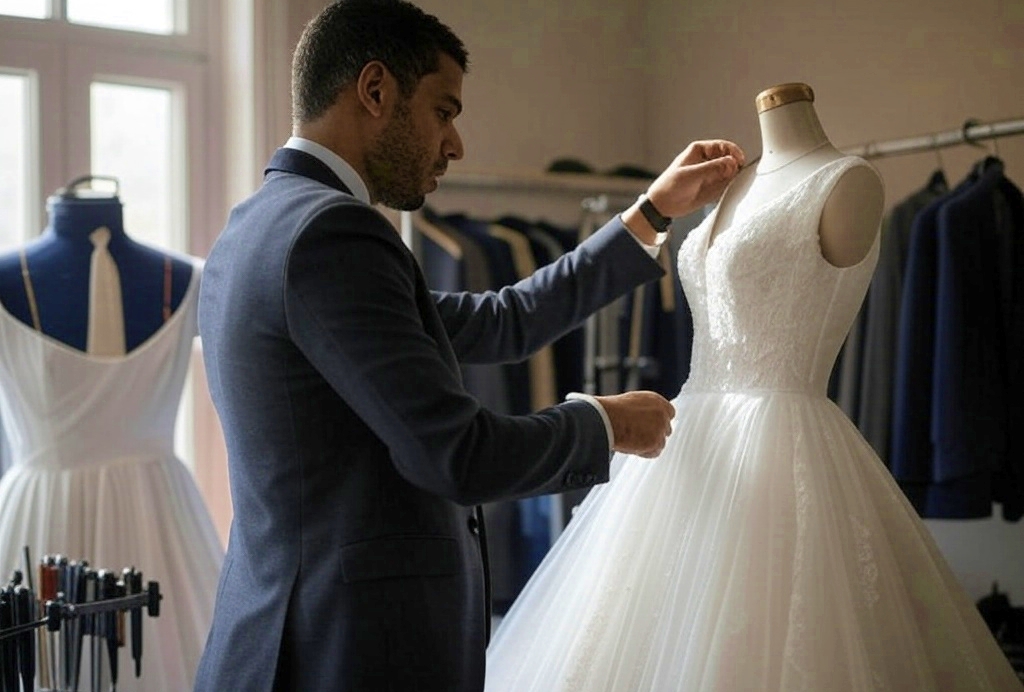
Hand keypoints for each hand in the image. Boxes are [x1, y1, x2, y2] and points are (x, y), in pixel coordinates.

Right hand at [594, 391, 674, 457]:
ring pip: (661, 442)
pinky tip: (632, 446)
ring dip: (649, 444)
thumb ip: (645, 410)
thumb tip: (648, 419)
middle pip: (666, 429)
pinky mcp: (655, 442)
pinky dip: (645, 452)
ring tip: (631, 440)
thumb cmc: (612, 411)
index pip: (669, 413)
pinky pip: (654, 452)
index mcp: (656, 400)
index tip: (652, 427)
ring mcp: (660, 428)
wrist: (605, 419)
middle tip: (639, 435)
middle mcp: (662, 413)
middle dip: (655, 434)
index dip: (659, 421)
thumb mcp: (632, 403)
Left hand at [624, 141, 743, 239]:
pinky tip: (722, 192)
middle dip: (734, 167)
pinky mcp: (713, 186)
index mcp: (700, 150)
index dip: (733, 152)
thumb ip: (713, 168)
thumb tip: (732, 163)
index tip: (739, 161)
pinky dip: (729, 187)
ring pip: (730, 172)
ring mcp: (711, 173)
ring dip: (732, 178)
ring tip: (723, 185)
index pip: (723, 146)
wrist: (663, 205)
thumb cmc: (670, 186)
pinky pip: (727, 184)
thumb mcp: (692, 175)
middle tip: (731, 176)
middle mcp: (707, 160)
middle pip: (729, 159)